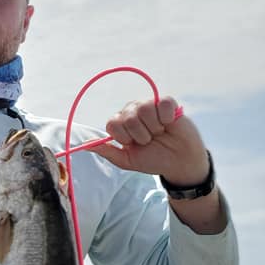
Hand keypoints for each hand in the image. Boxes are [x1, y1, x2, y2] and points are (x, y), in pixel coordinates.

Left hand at [94, 96, 210, 184]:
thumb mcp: (127, 160)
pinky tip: (169, 123)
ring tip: (159, 133)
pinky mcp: (167, 103)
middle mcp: (132, 111)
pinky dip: (166, 117)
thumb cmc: (152, 159)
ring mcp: (149, 105)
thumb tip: (85, 145)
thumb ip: (107, 152)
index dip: (124, 137)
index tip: (133, 144)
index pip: (112, 123)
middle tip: (149, 140)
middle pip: (128, 118)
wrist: (178, 162)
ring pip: (144, 109)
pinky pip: (162, 103)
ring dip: (154, 128)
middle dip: (141, 136)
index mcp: (121, 123)